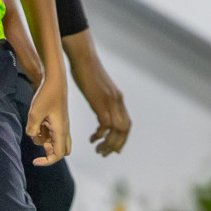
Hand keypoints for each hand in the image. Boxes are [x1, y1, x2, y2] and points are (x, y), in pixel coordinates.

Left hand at [25, 73, 71, 165]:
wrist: (54, 79)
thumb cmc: (46, 95)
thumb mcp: (34, 113)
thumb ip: (32, 129)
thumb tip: (32, 136)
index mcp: (61, 131)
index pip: (58, 155)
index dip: (47, 161)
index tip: (34, 161)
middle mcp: (64, 130)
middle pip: (61, 150)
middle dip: (49, 151)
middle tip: (38, 139)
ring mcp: (62, 124)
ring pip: (55, 140)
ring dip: (44, 138)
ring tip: (36, 122)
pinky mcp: (58, 118)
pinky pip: (52, 131)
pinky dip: (44, 130)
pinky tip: (38, 118)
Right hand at [65, 32, 129, 154]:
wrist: (83, 57)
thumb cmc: (86, 69)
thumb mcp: (98, 86)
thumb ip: (102, 96)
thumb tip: (98, 101)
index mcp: (118, 98)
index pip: (127, 124)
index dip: (122, 138)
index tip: (114, 148)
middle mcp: (117, 101)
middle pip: (125, 130)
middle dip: (116, 144)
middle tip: (105, 153)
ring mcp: (110, 102)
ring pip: (116, 131)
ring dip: (108, 144)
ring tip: (98, 150)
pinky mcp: (101, 102)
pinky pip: (105, 125)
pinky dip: (99, 135)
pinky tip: (92, 138)